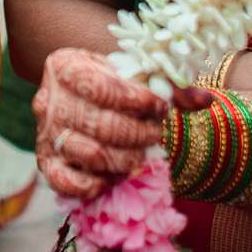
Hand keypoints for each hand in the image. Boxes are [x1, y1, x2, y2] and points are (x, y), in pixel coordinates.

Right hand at [34, 48, 210, 198]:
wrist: (74, 93)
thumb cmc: (109, 81)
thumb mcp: (131, 73)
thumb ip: (167, 87)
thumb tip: (206, 101)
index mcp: (65, 67)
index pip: (101, 88)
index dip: (137, 102)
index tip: (161, 107)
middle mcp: (48, 100)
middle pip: (101, 126)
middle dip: (139, 134)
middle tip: (156, 134)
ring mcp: (45, 133)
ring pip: (89, 155)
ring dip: (126, 160)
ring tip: (142, 154)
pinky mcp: (45, 162)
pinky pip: (65, 182)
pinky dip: (94, 184)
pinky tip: (114, 176)